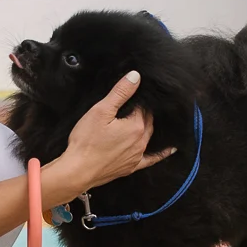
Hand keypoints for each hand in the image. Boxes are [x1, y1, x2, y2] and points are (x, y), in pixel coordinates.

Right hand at [59, 71, 175, 191]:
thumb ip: (120, 93)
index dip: (136, 100)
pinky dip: (161, 154)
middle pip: (147, 121)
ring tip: (148, 119)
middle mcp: (141, 141)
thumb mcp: (101, 111)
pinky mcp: (131, 167)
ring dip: (148, 127)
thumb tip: (136, 76)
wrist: (78, 171)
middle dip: (143, 112)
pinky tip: (169, 150)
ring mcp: (137, 156)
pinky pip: (151, 159)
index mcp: (136, 126)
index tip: (129, 97)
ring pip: (148, 136)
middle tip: (133, 106)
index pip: (142, 107)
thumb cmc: (86, 141)